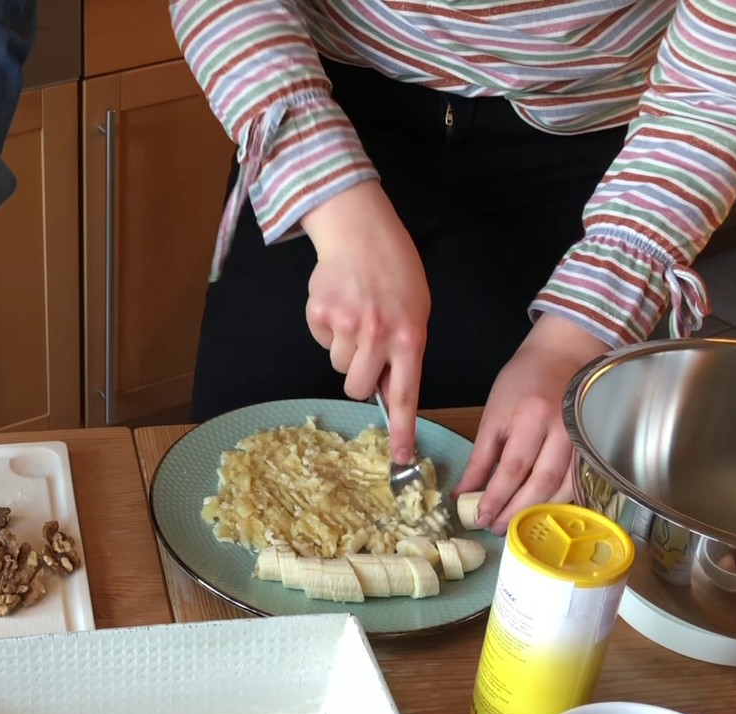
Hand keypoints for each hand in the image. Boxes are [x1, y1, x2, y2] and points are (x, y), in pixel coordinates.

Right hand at [301, 181, 430, 462]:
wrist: (361, 233)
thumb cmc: (395, 272)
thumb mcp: (416, 311)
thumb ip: (405, 350)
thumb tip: (386, 388)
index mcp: (409, 337)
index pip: (405, 394)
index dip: (401, 430)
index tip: (400, 458)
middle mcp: (377, 335)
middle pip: (358, 387)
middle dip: (360, 377)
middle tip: (367, 350)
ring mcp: (346, 326)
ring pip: (339, 366)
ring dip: (345, 350)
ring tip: (356, 316)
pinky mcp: (319, 316)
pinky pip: (322, 342)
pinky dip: (328, 330)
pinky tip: (340, 306)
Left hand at [453, 314, 609, 533]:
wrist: (564, 354)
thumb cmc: (522, 381)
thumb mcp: (493, 413)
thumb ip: (481, 456)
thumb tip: (463, 492)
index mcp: (532, 416)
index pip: (513, 467)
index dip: (496, 496)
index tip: (479, 516)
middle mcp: (562, 428)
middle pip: (541, 481)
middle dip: (516, 509)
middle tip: (497, 527)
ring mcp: (583, 437)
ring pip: (564, 486)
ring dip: (540, 510)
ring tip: (516, 524)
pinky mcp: (593, 444)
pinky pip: (579, 480)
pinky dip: (561, 500)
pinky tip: (544, 511)